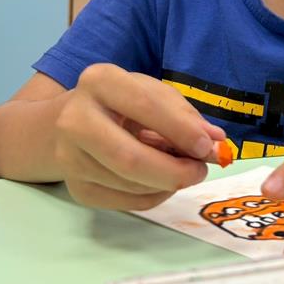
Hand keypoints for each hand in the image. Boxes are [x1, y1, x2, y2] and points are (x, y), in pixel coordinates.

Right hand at [53, 63, 224, 209]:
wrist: (67, 122)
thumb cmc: (121, 102)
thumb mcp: (152, 93)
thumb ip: (185, 115)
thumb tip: (215, 142)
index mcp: (99, 81)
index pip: (144, 105)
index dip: (180, 128)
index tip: (207, 146)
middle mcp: (75, 119)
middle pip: (129, 158)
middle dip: (173, 171)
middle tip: (200, 171)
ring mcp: (69, 158)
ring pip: (129, 185)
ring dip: (167, 184)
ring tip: (182, 170)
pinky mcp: (76, 189)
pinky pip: (125, 203)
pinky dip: (153, 196)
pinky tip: (161, 182)